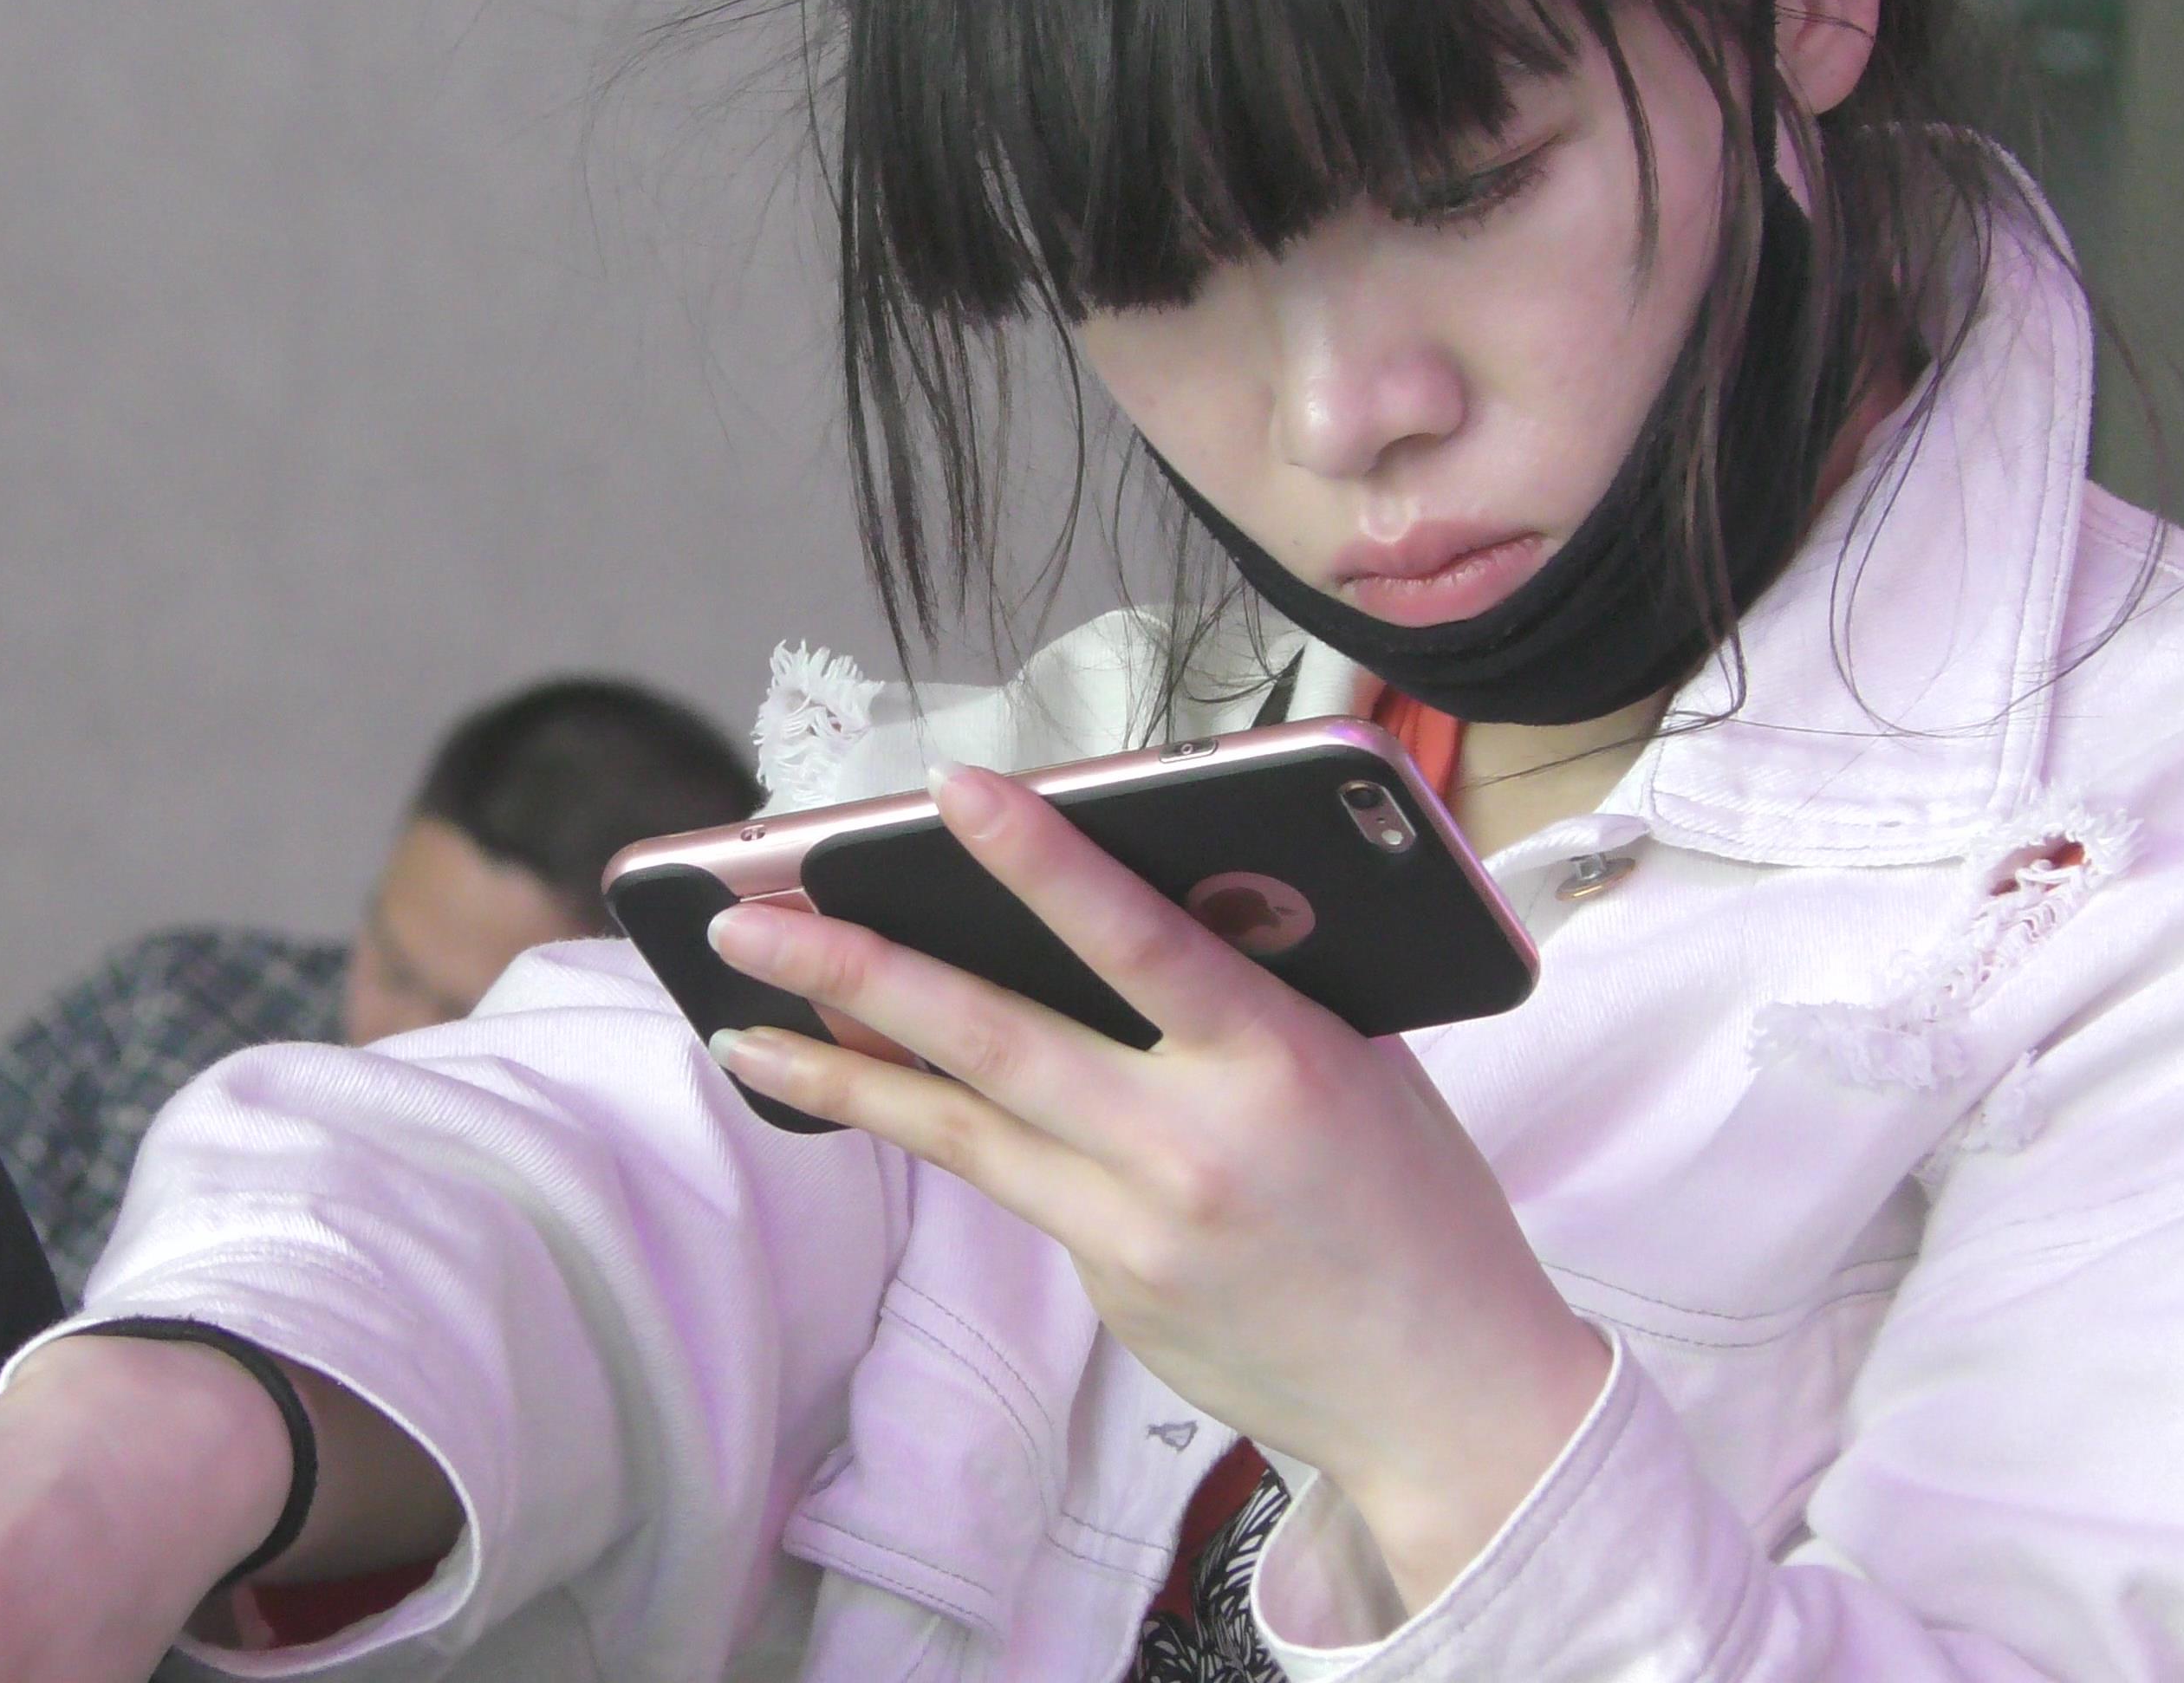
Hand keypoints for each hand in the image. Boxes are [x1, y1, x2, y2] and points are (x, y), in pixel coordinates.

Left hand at [705, 762, 1609, 1607]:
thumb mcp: (1367, 1064)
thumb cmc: (1418, 1204)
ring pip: (958, 1129)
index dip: (1039, 858)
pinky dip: (940, 1131)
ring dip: (840, 1071)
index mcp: (1276, 1060)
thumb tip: (1140, 909)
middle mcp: (1189, 1144)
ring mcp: (1135, 1228)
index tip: (946, 791)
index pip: (1136, 938)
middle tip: (743, 918)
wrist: (1443, 1393)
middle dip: (855, 972)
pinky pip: (1012, 1184)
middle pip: (993, 1037)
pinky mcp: (1107, 1287)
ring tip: (740, 1028)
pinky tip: (871, 1095)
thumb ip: (1258, 990)